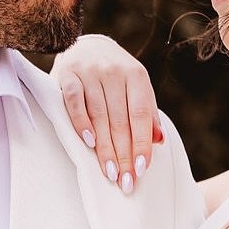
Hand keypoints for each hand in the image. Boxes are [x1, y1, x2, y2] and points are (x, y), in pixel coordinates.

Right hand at [52, 35, 162, 193]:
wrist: (85, 47)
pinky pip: (75, 103)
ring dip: (104, 148)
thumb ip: (148, 114)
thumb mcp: (136, 89)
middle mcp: (114, 71)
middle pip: (120, 121)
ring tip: (110, 173)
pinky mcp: (69, 75)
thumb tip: (160, 141)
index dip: (142, 144)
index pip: (141, 115)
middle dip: (123, 155)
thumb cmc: (115, 78)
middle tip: (125, 182)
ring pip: (99, 116)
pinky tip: (88, 143)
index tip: (141, 169)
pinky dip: (81, 123)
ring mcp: (90, 72)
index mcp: (136, 75)